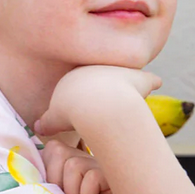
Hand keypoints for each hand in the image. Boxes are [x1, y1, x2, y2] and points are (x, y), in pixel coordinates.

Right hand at [33, 65, 162, 137]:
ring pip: (124, 74)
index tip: (88, 101)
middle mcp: (98, 66)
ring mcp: (119, 69)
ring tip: (131, 95)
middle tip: (110, 98)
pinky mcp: (139, 78)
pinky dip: (151, 82)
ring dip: (128, 82)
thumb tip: (38, 128)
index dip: (84, 92)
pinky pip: (149, 79)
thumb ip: (47, 123)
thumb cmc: (71, 110)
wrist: (96, 104)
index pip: (81, 81)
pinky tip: (156, 85)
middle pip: (103, 74)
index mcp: (76, 72)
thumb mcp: (54, 118)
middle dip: (106, 83)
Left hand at [39, 139, 127, 193]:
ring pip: (73, 164)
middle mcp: (87, 157)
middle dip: (57, 182)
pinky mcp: (115, 175)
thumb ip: (42, 185)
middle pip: (58, 151)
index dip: (47, 172)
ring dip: (73, 193)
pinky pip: (91, 177)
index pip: (51, 148)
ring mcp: (102, 164)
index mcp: (71, 160)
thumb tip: (23, 172)